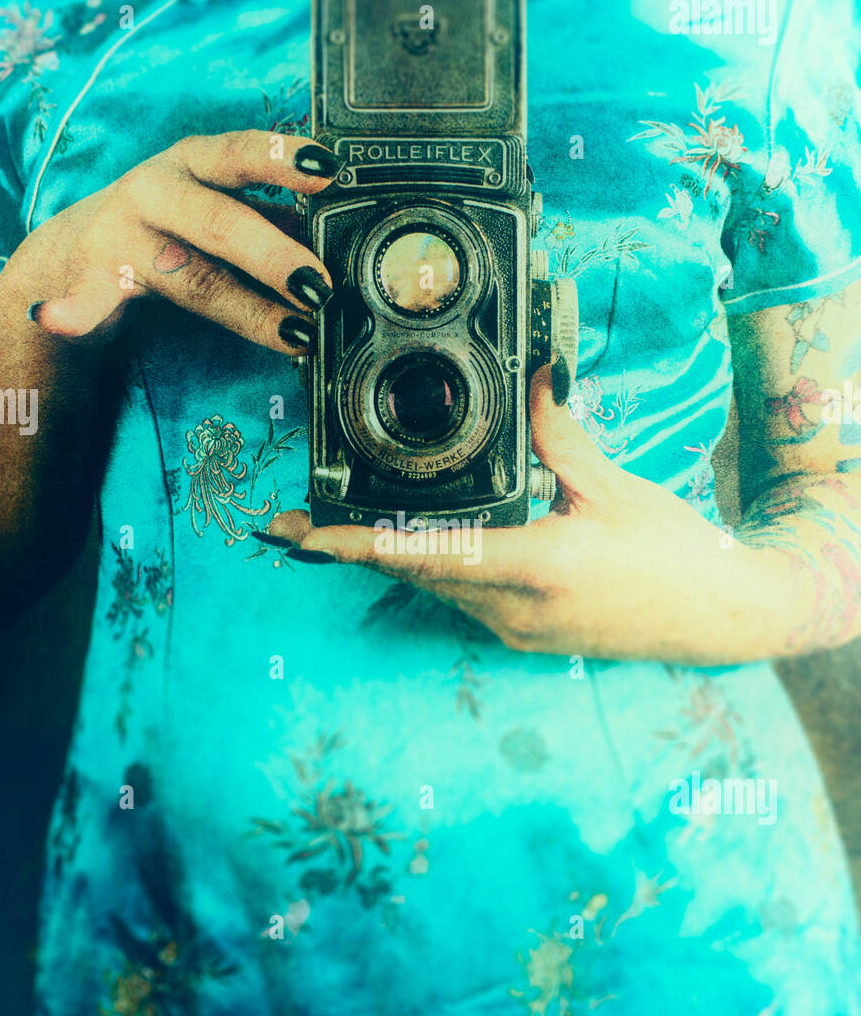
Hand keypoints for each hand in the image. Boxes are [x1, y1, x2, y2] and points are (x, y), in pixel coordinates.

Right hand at [0, 130, 339, 351]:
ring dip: (246, 309)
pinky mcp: (92, 278)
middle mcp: (158, 190)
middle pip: (221, 220)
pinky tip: (59, 318)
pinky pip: (88, 298)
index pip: (242, 152)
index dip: (283, 158)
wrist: (77, 251)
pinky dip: (74, 311)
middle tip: (322, 286)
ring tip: (296, 336)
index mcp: (195, 163)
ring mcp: (124, 234)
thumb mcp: (223, 208)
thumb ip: (277, 221)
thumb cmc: (175, 228)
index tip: (327, 167)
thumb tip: (349, 244)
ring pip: (189, 275)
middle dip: (275, 254)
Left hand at [263, 362, 755, 661]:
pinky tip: (422, 543)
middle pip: (415, 574)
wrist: (722, 618)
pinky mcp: (526, 639)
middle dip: (356, 547)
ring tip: (338, 528)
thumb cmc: (674, 552)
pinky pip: (462, 600)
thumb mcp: (613, 485)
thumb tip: (530, 376)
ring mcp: (519, 632)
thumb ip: (557, 435)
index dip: (359, 545)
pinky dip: (433, 570)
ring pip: (434, 590)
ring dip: (392, 559)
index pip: (427, 554)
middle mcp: (516, 610)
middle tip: (293, 523)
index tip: (303, 537)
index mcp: (539, 568)